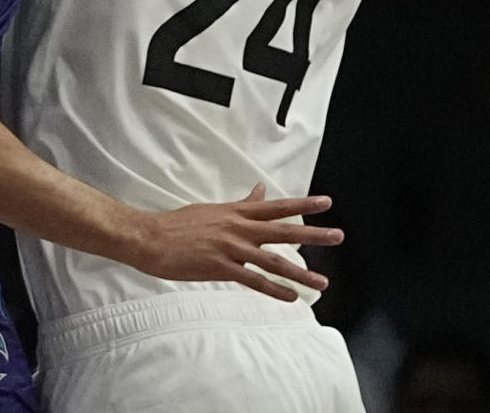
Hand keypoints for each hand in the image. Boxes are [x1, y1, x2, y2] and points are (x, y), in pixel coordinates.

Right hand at [132, 185, 342, 301]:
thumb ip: (241, 204)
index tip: (326, 202)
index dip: (303, 204)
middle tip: (338, 236)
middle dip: (312, 234)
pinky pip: (253, 281)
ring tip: (322, 282)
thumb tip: (260, 191)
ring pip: (273, 260)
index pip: (276, 206)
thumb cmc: (180, 224)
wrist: (151, 237)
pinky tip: (290, 298)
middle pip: (283, 230)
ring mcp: (231, 248)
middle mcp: (238, 227)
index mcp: (236, 212)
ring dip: (300, 272)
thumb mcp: (214, 209)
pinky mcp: (220, 268)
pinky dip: (273, 290)